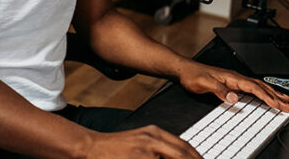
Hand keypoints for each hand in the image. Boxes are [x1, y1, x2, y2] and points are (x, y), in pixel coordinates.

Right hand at [84, 126, 201, 158]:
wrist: (92, 147)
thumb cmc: (116, 148)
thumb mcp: (141, 141)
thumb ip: (160, 148)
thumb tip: (180, 155)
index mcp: (155, 133)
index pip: (184, 146)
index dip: (197, 157)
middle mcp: (152, 139)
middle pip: (183, 154)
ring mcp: (145, 152)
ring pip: (174, 158)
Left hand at [177, 61, 288, 112]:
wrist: (184, 69)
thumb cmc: (193, 75)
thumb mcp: (204, 84)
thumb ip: (220, 90)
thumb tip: (235, 98)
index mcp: (232, 77)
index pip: (254, 88)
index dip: (268, 97)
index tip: (279, 105)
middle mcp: (235, 77)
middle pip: (260, 86)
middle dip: (275, 96)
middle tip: (288, 106)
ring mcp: (234, 80)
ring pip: (258, 86)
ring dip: (272, 93)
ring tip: (284, 99)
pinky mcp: (231, 83)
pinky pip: (251, 87)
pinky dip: (262, 92)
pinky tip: (265, 95)